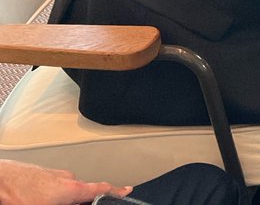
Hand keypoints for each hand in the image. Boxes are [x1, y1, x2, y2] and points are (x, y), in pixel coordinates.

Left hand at [0, 159, 130, 204]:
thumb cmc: (18, 195)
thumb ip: (71, 204)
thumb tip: (80, 203)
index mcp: (72, 188)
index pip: (101, 189)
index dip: (116, 190)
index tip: (127, 190)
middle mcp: (66, 177)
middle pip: (81, 192)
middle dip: (79, 202)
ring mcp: (53, 173)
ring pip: (65, 189)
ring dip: (60, 199)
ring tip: (44, 204)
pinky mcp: (41, 173)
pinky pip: (53, 184)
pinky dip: (50, 193)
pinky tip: (36, 199)